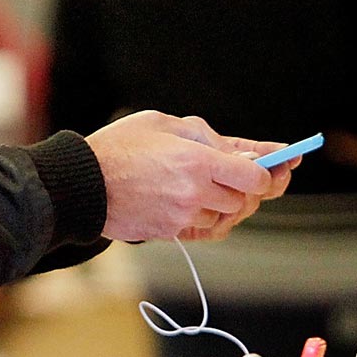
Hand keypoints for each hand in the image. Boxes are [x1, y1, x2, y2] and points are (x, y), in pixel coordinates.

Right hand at [84, 110, 295, 243]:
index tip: (273, 169)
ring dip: (229, 203)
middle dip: (251, 188)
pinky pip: (208, 230)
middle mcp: (194, 192)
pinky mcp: (171, 232)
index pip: (255, 176)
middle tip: (255, 178)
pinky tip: (206, 205)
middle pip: (245, 199)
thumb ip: (208, 137)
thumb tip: (241, 151)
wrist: (83, 184)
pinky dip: (214, 219)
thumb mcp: (164, 124)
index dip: (269, 173)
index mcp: (197, 160)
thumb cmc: (120, 147)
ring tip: (217, 186)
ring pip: (227, 216)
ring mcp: (183, 216)